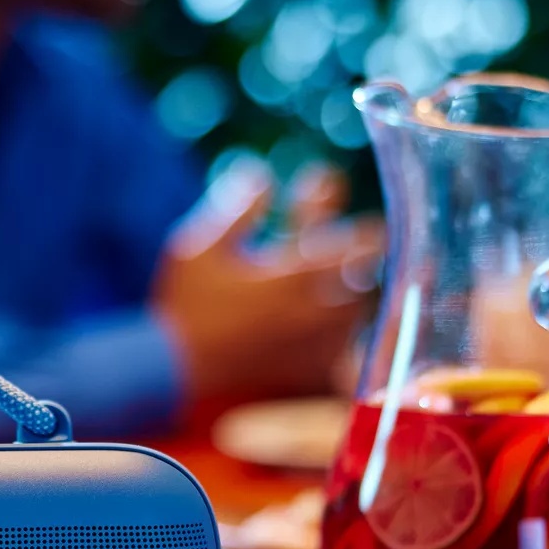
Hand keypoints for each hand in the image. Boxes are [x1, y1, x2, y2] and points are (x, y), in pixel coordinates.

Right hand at [154, 162, 378, 402]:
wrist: (173, 375)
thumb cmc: (183, 307)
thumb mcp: (197, 247)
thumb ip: (236, 210)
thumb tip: (260, 173)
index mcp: (291, 274)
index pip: (349, 244)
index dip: (368, 232)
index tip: (375, 223)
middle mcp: (312, 310)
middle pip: (362, 280)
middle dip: (368, 260)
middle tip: (374, 249)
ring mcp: (313, 346)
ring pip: (355, 316)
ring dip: (357, 296)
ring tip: (356, 287)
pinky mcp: (306, 376)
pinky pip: (342, 355)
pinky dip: (343, 337)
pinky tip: (336, 333)